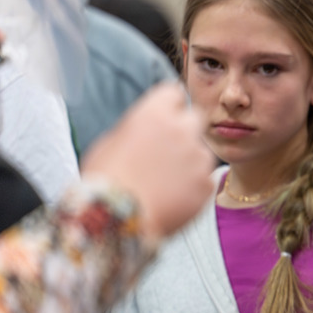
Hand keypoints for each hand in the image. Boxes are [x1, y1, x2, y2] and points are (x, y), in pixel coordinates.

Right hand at [80, 83, 214, 240]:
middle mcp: (182, 130)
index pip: (173, 92)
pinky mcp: (207, 183)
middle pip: (195, 117)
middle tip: (169, 148)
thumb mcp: (110, 143)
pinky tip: (171, 197)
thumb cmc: (105, 181)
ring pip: (201, 151)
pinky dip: (193, 186)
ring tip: (163, 182)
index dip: (168, 105)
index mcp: (155, 114)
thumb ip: (137, 129)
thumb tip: (147, 128)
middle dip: (185, 128)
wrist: (116, 220)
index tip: (165, 115)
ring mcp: (199, 157)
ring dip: (189, 160)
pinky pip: (204, 178)